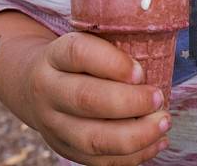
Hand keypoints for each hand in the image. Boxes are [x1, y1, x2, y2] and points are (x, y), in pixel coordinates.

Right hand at [28, 31, 170, 165]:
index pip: (78, 53)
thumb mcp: (85, 42)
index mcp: (54, 56)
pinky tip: (157, 141)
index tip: (141, 71)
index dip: (113, 62)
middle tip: (158, 98)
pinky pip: (100, 161)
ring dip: (136, 134)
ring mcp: (53, 124)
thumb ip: (113, 46)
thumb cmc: (75, 62)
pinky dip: (134, 155)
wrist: (33, 86)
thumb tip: (158, 54)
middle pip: (86, 99)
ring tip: (163, 122)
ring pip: (93, 138)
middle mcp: (48, 90)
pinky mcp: (65, 149)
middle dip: (130, 102)